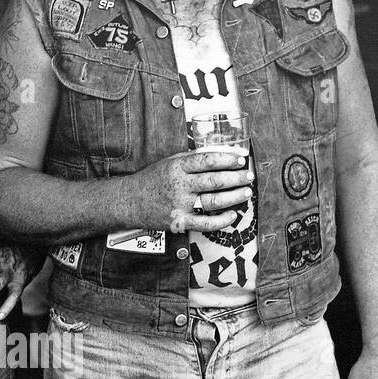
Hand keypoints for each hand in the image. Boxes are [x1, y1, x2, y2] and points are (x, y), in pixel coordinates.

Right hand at [128, 149, 253, 232]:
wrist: (128, 202)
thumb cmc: (151, 180)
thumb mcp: (168, 162)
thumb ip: (190, 159)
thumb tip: (217, 155)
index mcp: (177, 167)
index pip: (207, 160)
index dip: (227, 159)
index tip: (241, 159)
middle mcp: (180, 185)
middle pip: (215, 181)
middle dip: (236, 178)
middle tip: (249, 176)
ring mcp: (180, 205)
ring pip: (214, 201)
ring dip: (234, 197)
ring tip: (246, 193)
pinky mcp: (179, 222)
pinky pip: (205, 223)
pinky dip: (221, 221)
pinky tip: (232, 215)